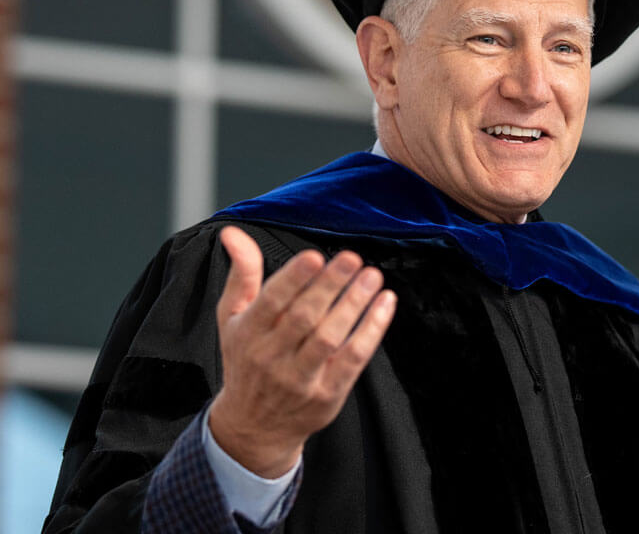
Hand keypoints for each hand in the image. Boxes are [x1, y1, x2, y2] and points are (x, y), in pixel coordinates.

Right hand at [207, 226, 396, 476]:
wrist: (253, 427)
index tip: (315, 256)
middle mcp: (271, 357)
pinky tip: (385, 303)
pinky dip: (372, 330)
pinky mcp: (327, 394)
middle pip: (304, 317)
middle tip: (352, 258)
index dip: (293, 278)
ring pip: (330, 338)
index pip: (271, 302)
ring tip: (372, 275)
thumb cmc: (246, 360)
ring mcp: (300, 378)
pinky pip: (354, 359)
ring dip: (354, 304)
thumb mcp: (232, 318)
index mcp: (247, 333)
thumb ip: (241, 274)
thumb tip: (233, 232)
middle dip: (329, 285)